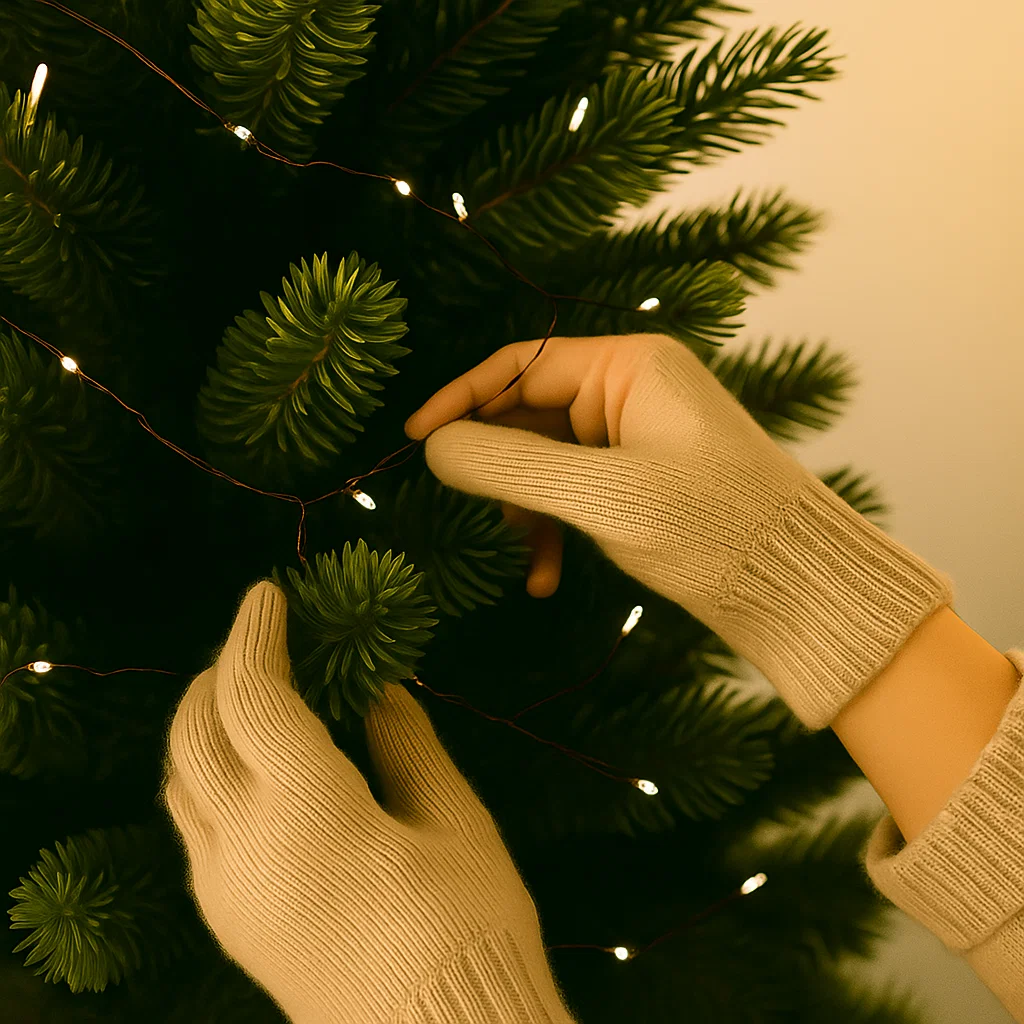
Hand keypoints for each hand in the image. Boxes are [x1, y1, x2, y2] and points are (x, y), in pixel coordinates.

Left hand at [161, 581, 574, 1023]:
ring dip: (203, 720)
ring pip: (179, 777)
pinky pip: (190, 822)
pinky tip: (248, 765)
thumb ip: (407, 745)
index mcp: (307, 810)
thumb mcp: (455, 823)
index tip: (269, 593)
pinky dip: (204, 771)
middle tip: (263, 639)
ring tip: (249, 691)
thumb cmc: (464, 927)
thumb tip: (379, 691)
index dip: (256, 635)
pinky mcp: (225, 918)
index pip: (252, 695)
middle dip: (220, 669)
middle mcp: (244, 844)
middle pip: (195, 730)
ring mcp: (224, 887)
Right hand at [402, 332, 952, 730]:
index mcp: (630, 366)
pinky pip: (578, 491)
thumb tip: (435, 448)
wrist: (796, 586)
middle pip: (532, 413)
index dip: (462, 399)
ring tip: (522, 557)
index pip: (523, 364)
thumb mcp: (601, 494)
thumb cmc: (709, 527)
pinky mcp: (644, 479)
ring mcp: (640, 436)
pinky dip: (556, 529)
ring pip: (550, 460)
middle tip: (464, 509)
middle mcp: (634, 390)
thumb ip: (511, 466)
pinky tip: (544, 579)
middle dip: (499, 468)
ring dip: (526, 509)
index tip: (415, 437)